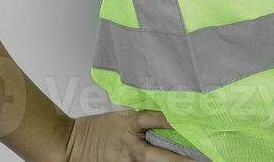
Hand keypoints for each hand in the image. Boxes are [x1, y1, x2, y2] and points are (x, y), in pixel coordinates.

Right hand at [64, 108, 186, 160]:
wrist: (70, 144)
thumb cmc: (97, 129)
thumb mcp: (121, 117)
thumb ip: (142, 119)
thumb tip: (168, 115)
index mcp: (130, 125)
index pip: (155, 119)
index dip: (172, 119)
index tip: (191, 119)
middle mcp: (130, 146)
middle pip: (160, 155)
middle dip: (181, 159)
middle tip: (203, 159)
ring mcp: (126, 161)